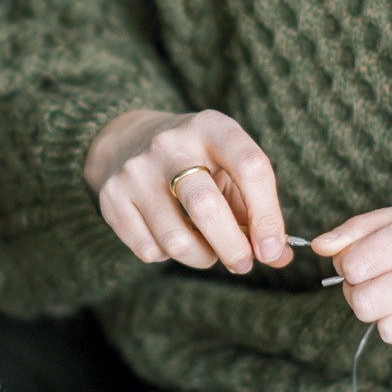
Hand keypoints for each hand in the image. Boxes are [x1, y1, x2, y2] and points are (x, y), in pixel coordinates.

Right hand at [84, 109, 291, 274]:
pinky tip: (172, 238)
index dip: (268, 215)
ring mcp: (135, 170)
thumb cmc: (197, 161)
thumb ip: (257, 209)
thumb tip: (279, 256)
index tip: (272, 250)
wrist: (128, 140)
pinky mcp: (111, 197)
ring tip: (207, 250)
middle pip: (206, 208)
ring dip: (201, 258)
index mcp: (211, 127)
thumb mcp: (229, 166)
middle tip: (243, 264)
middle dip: (232, 248)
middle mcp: (170, 144)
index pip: (251, 167)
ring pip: (176, 240)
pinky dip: (168, 257)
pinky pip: (149, 250)